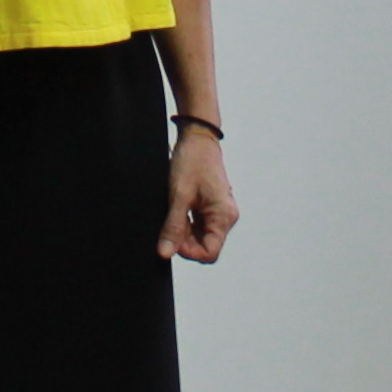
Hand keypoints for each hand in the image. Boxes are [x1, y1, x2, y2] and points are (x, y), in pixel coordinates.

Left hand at [159, 126, 238, 262]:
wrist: (197, 138)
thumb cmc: (192, 161)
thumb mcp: (179, 196)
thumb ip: (173, 227)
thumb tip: (165, 253)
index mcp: (224, 216)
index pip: (210, 253)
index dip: (189, 252)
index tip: (172, 240)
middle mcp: (226, 217)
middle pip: (205, 246)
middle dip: (184, 242)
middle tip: (168, 225)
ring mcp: (219, 213)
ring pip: (201, 237)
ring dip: (184, 233)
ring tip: (172, 213)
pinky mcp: (211, 208)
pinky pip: (199, 226)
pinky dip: (186, 224)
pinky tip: (176, 211)